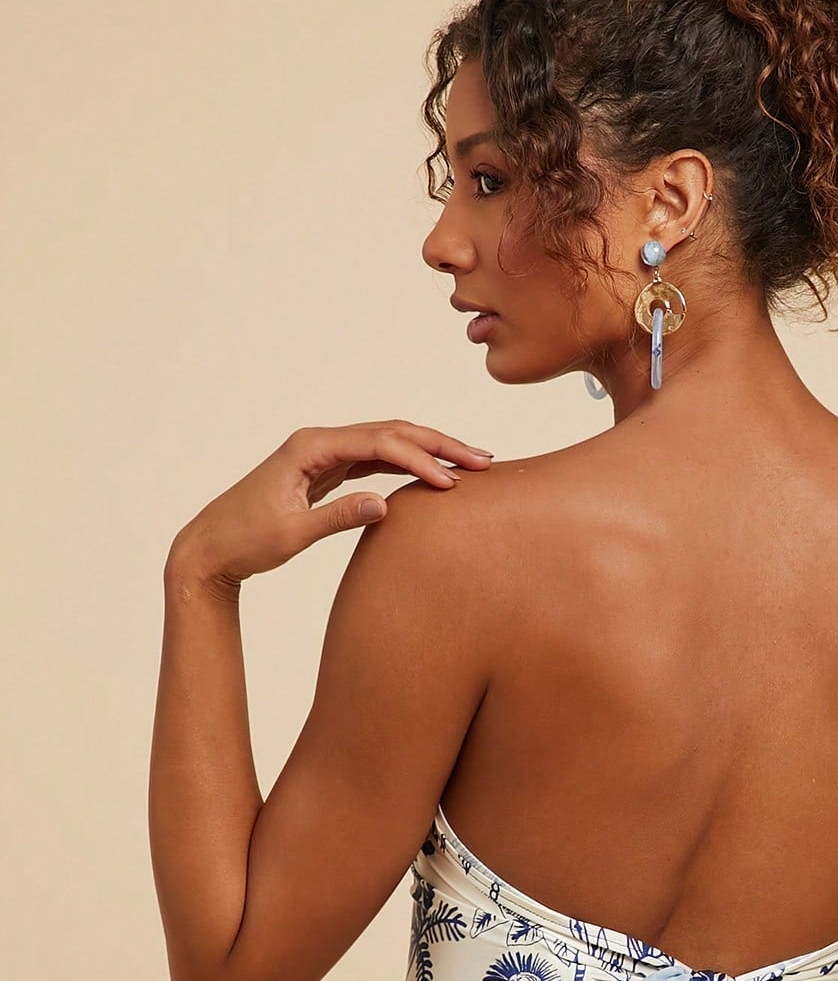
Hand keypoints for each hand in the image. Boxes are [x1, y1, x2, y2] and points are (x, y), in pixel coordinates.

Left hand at [166, 419, 493, 585]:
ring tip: (471, 461)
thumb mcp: (290, 534)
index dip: (420, 458)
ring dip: (429, 450)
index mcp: (309, 448)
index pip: (378, 443)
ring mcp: (323, 454)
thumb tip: (384, 504)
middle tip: (483, 458)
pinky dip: (408, 463)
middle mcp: (318, 442)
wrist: (210, 548)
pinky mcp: (326, 470)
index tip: (452, 481)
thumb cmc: (245, 541)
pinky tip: (434, 471)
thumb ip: (336, 517)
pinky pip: (376, 459)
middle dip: (438, 443)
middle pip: (390, 432)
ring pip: (387, 442)